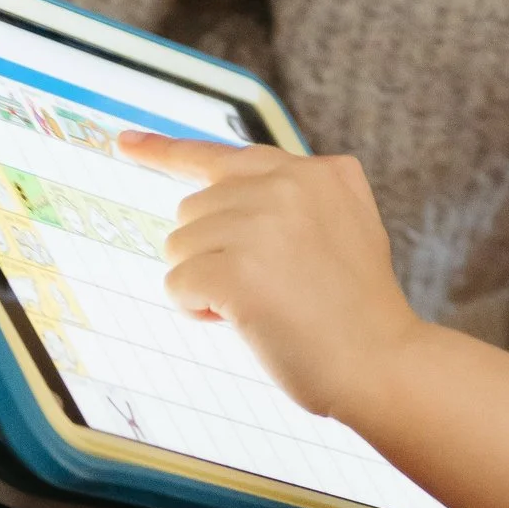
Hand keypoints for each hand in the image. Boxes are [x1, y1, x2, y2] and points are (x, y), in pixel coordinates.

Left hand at [126, 135, 422, 417]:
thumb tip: (214, 200)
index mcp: (318, 171)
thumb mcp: (346, 229)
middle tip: (267, 290)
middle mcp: (288, 183)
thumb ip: (295, 201)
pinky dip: (199, 310)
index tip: (125, 144)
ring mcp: (260, 223)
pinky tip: (245, 321)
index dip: (167, 153)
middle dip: (213, 254)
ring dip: (206, 284)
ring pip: (180, 247)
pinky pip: (178, 285)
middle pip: (194, 209)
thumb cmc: (358, 312)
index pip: (225, 155)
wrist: (383, 363)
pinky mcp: (234, 267)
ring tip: (263, 306)